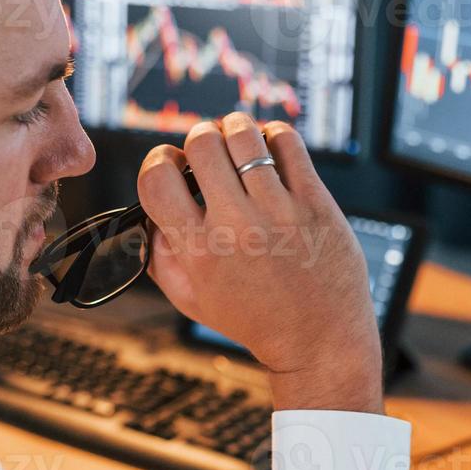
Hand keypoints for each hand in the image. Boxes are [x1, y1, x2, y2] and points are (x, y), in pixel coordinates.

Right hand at [137, 113, 383, 414]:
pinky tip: (270, 150)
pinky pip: (287, 142)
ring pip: (244, 135)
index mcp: (199, 250)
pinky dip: (273, 135)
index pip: (157, 176)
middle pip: (201, 142)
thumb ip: (160, 255)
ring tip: (238, 143)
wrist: (321, 340)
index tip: (173, 166)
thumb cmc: (256, 320)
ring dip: (235, 129)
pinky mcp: (315, 202)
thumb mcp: (192, 299)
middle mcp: (236, 226)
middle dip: (199, 140)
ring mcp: (279, 211)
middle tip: (210, 155)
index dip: (159, 161)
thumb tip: (149, 212)